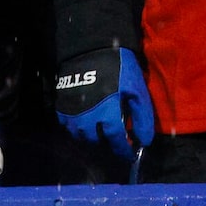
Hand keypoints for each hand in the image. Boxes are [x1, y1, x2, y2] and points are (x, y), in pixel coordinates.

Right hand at [56, 45, 157, 160]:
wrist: (92, 50)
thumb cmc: (119, 69)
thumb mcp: (137, 90)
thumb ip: (142, 116)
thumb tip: (144, 141)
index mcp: (106, 113)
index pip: (115, 140)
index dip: (123, 149)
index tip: (130, 154)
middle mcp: (85, 118)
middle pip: (96, 141)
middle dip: (107, 143)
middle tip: (116, 140)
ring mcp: (71, 113)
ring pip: (80, 136)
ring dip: (92, 137)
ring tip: (102, 131)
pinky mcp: (61, 107)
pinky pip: (67, 126)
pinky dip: (77, 128)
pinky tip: (87, 122)